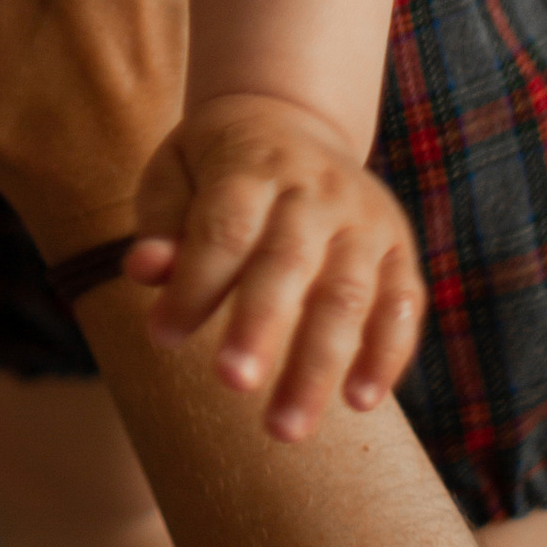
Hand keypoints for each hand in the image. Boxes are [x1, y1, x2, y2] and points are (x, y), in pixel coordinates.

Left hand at [131, 92, 423, 437]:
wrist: (292, 118)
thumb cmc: (214, 166)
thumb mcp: (174, 175)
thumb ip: (162, 224)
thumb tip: (144, 271)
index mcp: (252, 165)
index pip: (225, 229)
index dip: (195, 284)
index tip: (161, 337)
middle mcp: (316, 190)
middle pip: (288, 263)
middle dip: (259, 326)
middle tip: (230, 384)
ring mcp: (365, 219)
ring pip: (349, 295)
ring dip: (319, 365)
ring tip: (286, 428)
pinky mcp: (398, 248)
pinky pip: (402, 304)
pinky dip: (386, 355)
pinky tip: (360, 403)